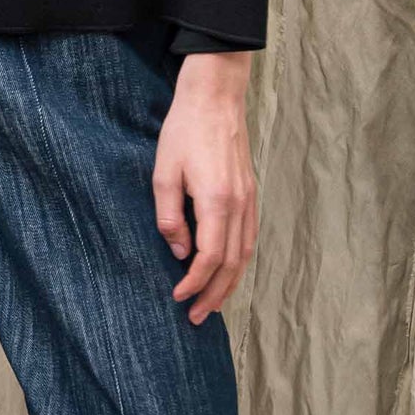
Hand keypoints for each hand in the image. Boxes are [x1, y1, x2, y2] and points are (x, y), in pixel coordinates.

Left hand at [152, 54, 257, 322]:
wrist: (216, 97)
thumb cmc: (184, 131)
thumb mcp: (163, 173)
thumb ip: (170, 216)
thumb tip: (179, 252)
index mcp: (217, 200)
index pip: (209, 258)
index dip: (194, 283)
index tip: (177, 297)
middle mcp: (239, 204)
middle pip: (232, 264)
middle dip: (214, 295)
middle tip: (196, 317)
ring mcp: (249, 199)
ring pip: (245, 255)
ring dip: (230, 284)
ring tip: (213, 305)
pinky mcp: (251, 193)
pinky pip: (250, 238)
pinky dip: (240, 262)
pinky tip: (228, 272)